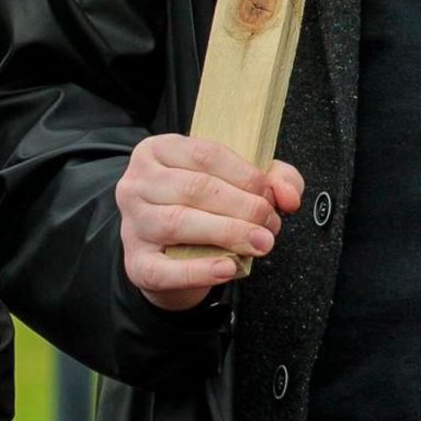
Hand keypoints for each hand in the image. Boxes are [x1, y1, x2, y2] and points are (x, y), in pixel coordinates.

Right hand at [116, 134, 303, 309]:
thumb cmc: (204, 207)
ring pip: (179, 223)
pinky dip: (199, 270)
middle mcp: (137, 183)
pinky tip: (228, 268)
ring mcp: (132, 223)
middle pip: (194, 188)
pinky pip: (164, 269)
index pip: (206, 154)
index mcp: (159, 150)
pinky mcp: (136, 263)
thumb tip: (288, 195)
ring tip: (260, 242)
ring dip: (228, 232)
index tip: (271, 196)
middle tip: (270, 224)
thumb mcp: (238, 181)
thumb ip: (273, 180)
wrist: (169, 253)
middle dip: (243, 206)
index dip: (246, 175)